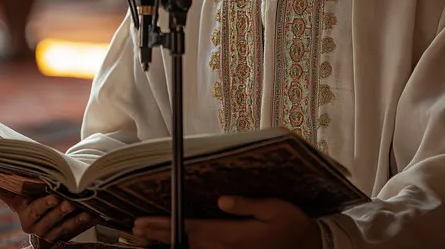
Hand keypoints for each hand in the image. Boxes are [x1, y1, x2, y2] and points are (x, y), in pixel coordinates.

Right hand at [0, 181, 100, 246]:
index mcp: (27, 218)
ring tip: (83, 208)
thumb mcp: (16, 198)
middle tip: (69, 201)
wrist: (41, 223)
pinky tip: (94, 214)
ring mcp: (54, 234)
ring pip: (65, 227)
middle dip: (60, 210)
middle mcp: (39, 229)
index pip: (37, 211)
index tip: (54, 196)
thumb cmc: (28, 204)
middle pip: (52, 220)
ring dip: (75, 218)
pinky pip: (77, 230)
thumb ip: (1, 190)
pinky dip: (85, 222)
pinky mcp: (68, 235)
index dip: (46, 204)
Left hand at [133, 196, 322, 248]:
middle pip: (185, 242)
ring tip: (148, 237)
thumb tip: (221, 201)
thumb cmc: (292, 225)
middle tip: (135, 229)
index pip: (191, 229)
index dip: (165, 225)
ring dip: (169, 243)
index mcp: (233, 235)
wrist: (308, 248)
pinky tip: (178, 244)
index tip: (144, 222)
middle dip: (159, 235)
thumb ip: (247, 205)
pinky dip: (188, 248)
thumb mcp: (275, 209)